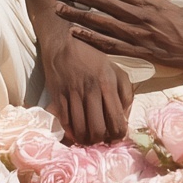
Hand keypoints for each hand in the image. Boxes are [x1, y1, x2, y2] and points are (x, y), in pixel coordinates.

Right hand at [36, 23, 135, 143]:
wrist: (62, 40)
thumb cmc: (92, 56)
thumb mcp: (116, 69)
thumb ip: (126, 92)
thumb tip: (124, 116)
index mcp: (108, 83)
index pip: (116, 120)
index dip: (118, 135)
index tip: (116, 136)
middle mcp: (91, 90)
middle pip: (97, 130)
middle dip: (100, 141)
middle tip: (101, 139)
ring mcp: (72, 94)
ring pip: (80, 130)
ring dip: (85, 139)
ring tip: (88, 137)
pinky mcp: (57, 95)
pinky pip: (65, 122)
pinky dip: (71, 132)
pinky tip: (76, 131)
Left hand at [53, 0, 182, 74]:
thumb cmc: (177, 22)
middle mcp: (138, 12)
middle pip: (102, 0)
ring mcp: (137, 32)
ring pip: (102, 20)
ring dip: (79, 14)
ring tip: (59, 9)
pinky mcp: (138, 50)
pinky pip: (111, 43)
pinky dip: (92, 37)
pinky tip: (75, 34)